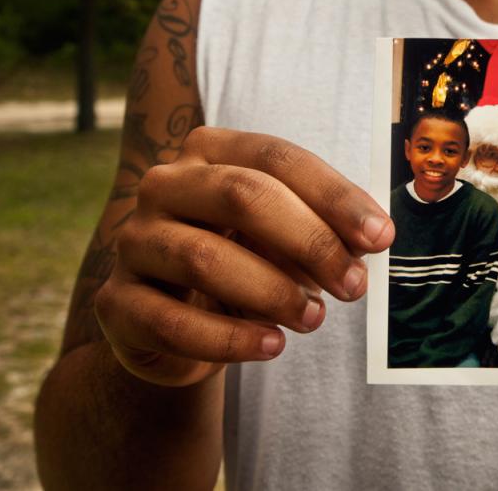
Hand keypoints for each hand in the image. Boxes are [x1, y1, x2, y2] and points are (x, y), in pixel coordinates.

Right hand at [94, 127, 393, 386]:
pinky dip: (229, 338)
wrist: (172, 323)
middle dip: (309, 240)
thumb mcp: (284, 238)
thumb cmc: (242, 260)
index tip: (382, 236)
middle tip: (354, 285)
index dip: (334, 195)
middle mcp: (164, 185)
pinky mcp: (116, 301)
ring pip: (205, 258)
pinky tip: (271, 346)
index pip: (277, 157)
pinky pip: (172, 321)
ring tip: (315, 319)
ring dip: (272, 292)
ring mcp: (134, 241)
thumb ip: (321, 229)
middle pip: (242, 195)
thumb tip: (372, 236)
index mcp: (208, 151)